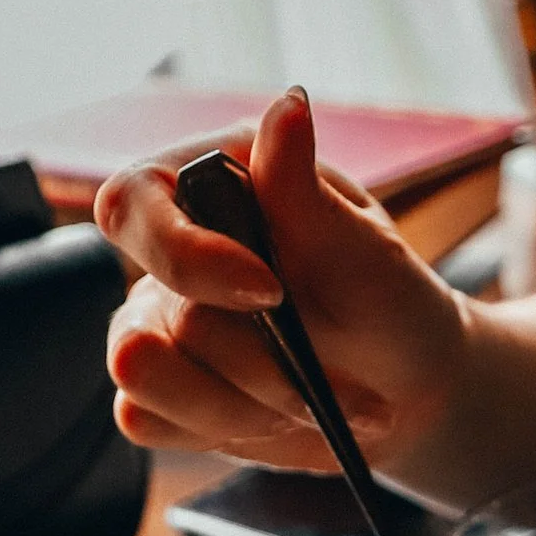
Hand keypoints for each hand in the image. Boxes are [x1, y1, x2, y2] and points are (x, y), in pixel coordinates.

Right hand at [98, 88, 468, 476]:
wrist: (406, 387)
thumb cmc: (385, 301)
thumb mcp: (360, 245)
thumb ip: (304, 189)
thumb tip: (289, 105)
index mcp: (203, 185)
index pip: (130, 204)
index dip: (185, 256)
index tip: (270, 292)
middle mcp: (166, 253)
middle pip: (155, 317)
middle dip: (257, 366)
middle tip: (333, 378)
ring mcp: (156, 326)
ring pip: (145, 377)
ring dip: (245, 406)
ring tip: (314, 403)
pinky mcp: (163, 394)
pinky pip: (145, 419)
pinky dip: (221, 430)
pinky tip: (276, 420)